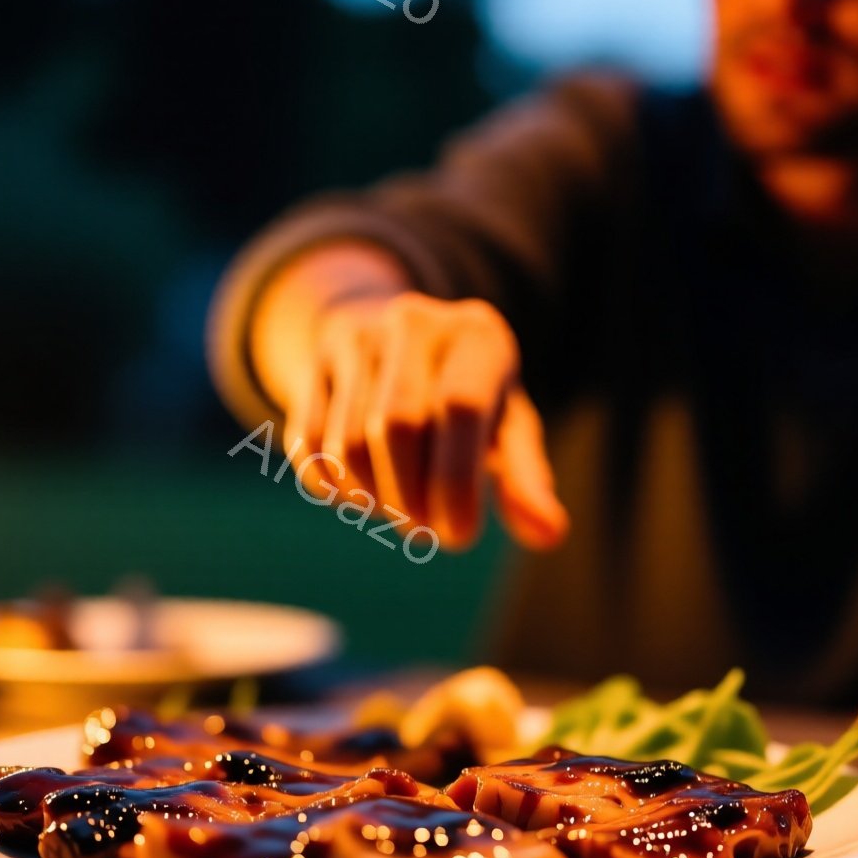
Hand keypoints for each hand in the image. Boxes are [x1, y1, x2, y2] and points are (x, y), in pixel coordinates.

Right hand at [284, 292, 568, 550]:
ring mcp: (357, 338)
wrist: (398, 344)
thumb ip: (526, 480)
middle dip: (409, 499)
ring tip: (398, 510)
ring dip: (371, 500)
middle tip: (425, 531)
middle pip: (396, 426)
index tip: (458, 535)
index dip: (455, 482)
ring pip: (346, 444)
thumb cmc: (469, 401)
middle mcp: (415, 322)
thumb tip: (550, 534)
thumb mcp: (507, 429)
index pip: (459, 408)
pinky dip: (332, 489)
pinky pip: (307, 446)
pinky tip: (360, 492)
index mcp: (478, 335)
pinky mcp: (314, 362)